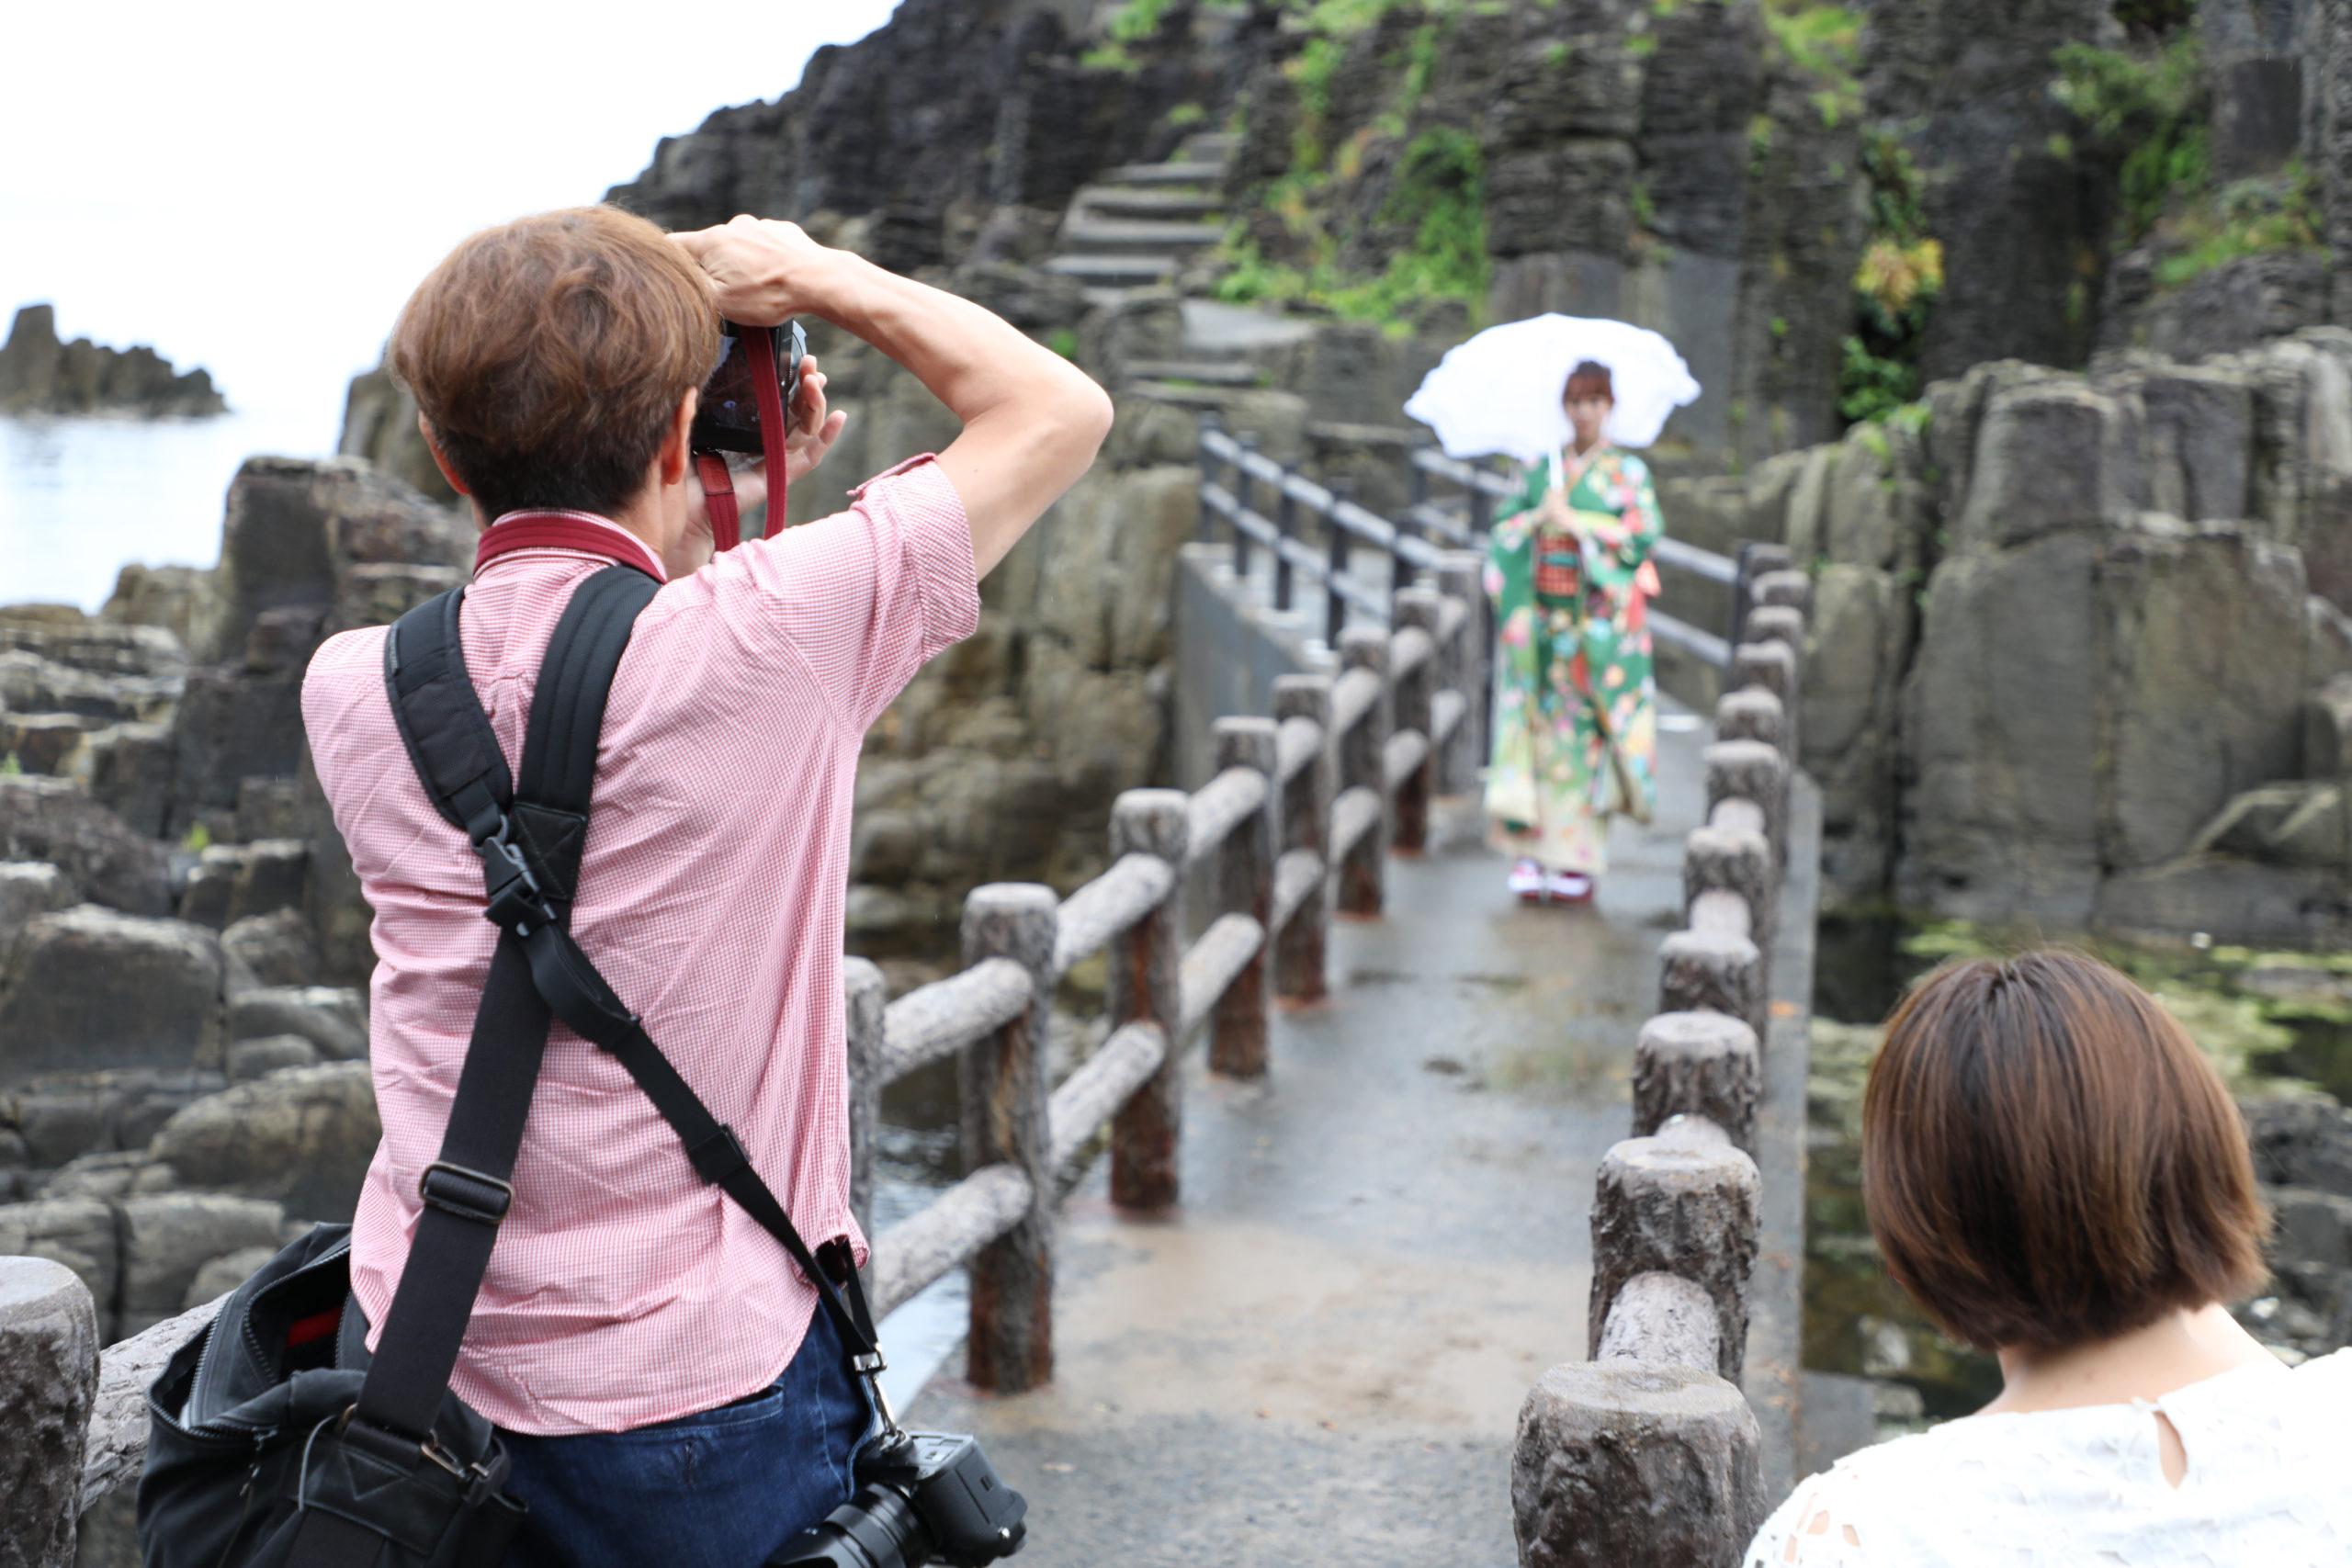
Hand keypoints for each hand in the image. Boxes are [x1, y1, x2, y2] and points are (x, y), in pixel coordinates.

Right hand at [671, 216, 841, 326]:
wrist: (819, 280)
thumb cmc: (769, 295)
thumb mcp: (720, 302)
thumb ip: (692, 286)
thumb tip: (675, 279)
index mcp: (711, 240)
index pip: (674, 246)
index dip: (670, 264)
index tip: (674, 280)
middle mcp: (733, 225)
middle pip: (708, 248)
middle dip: (712, 270)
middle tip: (728, 295)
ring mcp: (760, 226)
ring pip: (738, 247)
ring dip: (740, 266)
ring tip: (757, 289)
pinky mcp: (782, 231)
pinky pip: (764, 246)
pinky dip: (764, 261)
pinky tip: (775, 278)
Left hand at [676, 355, 849, 567]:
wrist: (678, 508)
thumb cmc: (677, 470)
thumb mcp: (683, 427)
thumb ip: (690, 406)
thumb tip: (691, 379)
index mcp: (744, 431)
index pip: (775, 402)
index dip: (789, 380)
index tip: (794, 357)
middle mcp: (763, 445)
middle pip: (796, 411)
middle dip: (806, 385)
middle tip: (810, 361)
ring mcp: (774, 462)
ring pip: (806, 429)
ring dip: (816, 402)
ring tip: (818, 378)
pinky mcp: (778, 478)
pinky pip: (808, 458)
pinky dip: (826, 439)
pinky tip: (839, 416)